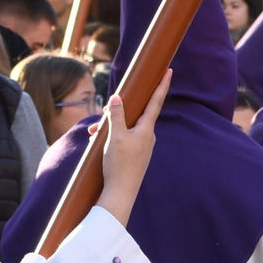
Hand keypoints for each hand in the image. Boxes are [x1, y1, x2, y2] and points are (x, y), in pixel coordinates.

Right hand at [95, 70, 171, 224]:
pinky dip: (109, 137)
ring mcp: (142, 145)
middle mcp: (147, 135)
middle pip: (133, 114)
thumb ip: (116, 116)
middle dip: (115, 112)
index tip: (168, 71)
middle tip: (101, 117)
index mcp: (146, 129)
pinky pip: (122, 138)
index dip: (161, 85)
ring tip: (93, 133)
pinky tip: (96, 143)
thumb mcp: (114, 137)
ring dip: (108, 127)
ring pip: (124, 127)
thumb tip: (116, 98)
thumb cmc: (119, 164)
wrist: (121, 192)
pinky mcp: (134, 154)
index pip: (155, 101)